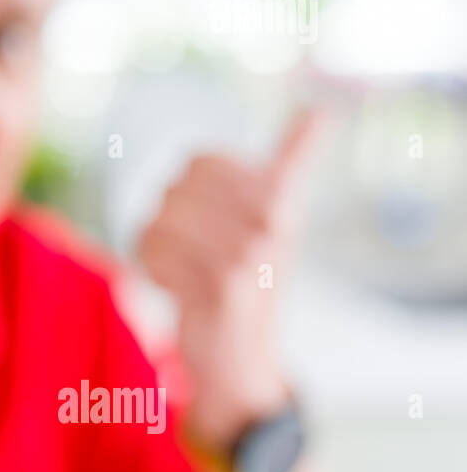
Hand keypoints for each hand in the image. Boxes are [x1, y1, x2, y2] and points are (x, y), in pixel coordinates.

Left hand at [137, 110, 326, 445]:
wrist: (242, 361)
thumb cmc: (250, 280)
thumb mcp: (273, 217)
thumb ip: (291, 160)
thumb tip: (319, 110)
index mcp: (279, 196)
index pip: (198, 159)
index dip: (180, 186)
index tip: (206, 215)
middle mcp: (269, 220)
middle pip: (170, 188)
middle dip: (165, 218)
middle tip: (191, 251)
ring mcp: (247, 253)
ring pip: (158, 219)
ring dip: (156, 246)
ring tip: (182, 269)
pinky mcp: (221, 285)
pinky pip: (152, 252)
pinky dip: (151, 268)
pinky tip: (176, 288)